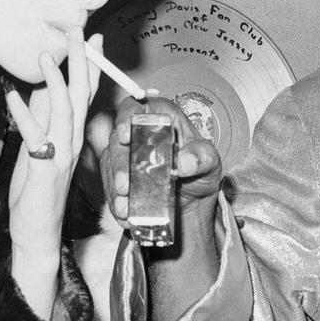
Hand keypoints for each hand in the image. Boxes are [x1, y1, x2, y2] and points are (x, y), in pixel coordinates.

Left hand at [4, 29, 98, 315]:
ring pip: (65, 113)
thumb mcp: (37, 148)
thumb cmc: (36, 192)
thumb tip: (39, 89)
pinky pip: (37, 139)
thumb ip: (40, 119)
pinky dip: (24, 116)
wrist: (37, 233)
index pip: (86, 94)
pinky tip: (13, 97)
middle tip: (77, 31)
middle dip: (80, 62)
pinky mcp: (46, 171)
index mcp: (72, 135)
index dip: (90, 65)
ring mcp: (62, 157)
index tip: (91, 36)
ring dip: (56, 83)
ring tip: (46, 57)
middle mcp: (73, 142)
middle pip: (82, 96)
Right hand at [96, 93, 222, 236]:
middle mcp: (138, 133)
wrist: (192, 199)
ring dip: (115, 189)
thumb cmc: (200, 170)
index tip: (125, 136)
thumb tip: (184, 161)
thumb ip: (201, 157)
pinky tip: (126, 214)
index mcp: (160, 118)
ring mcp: (125, 155)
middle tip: (125, 186)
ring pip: (110, 166)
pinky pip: (109, 187)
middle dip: (119, 165)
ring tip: (126, 207)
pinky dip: (116, 203)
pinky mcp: (117, 176)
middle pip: (117, 140)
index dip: (126, 117)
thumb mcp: (209, 161)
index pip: (137, 106)